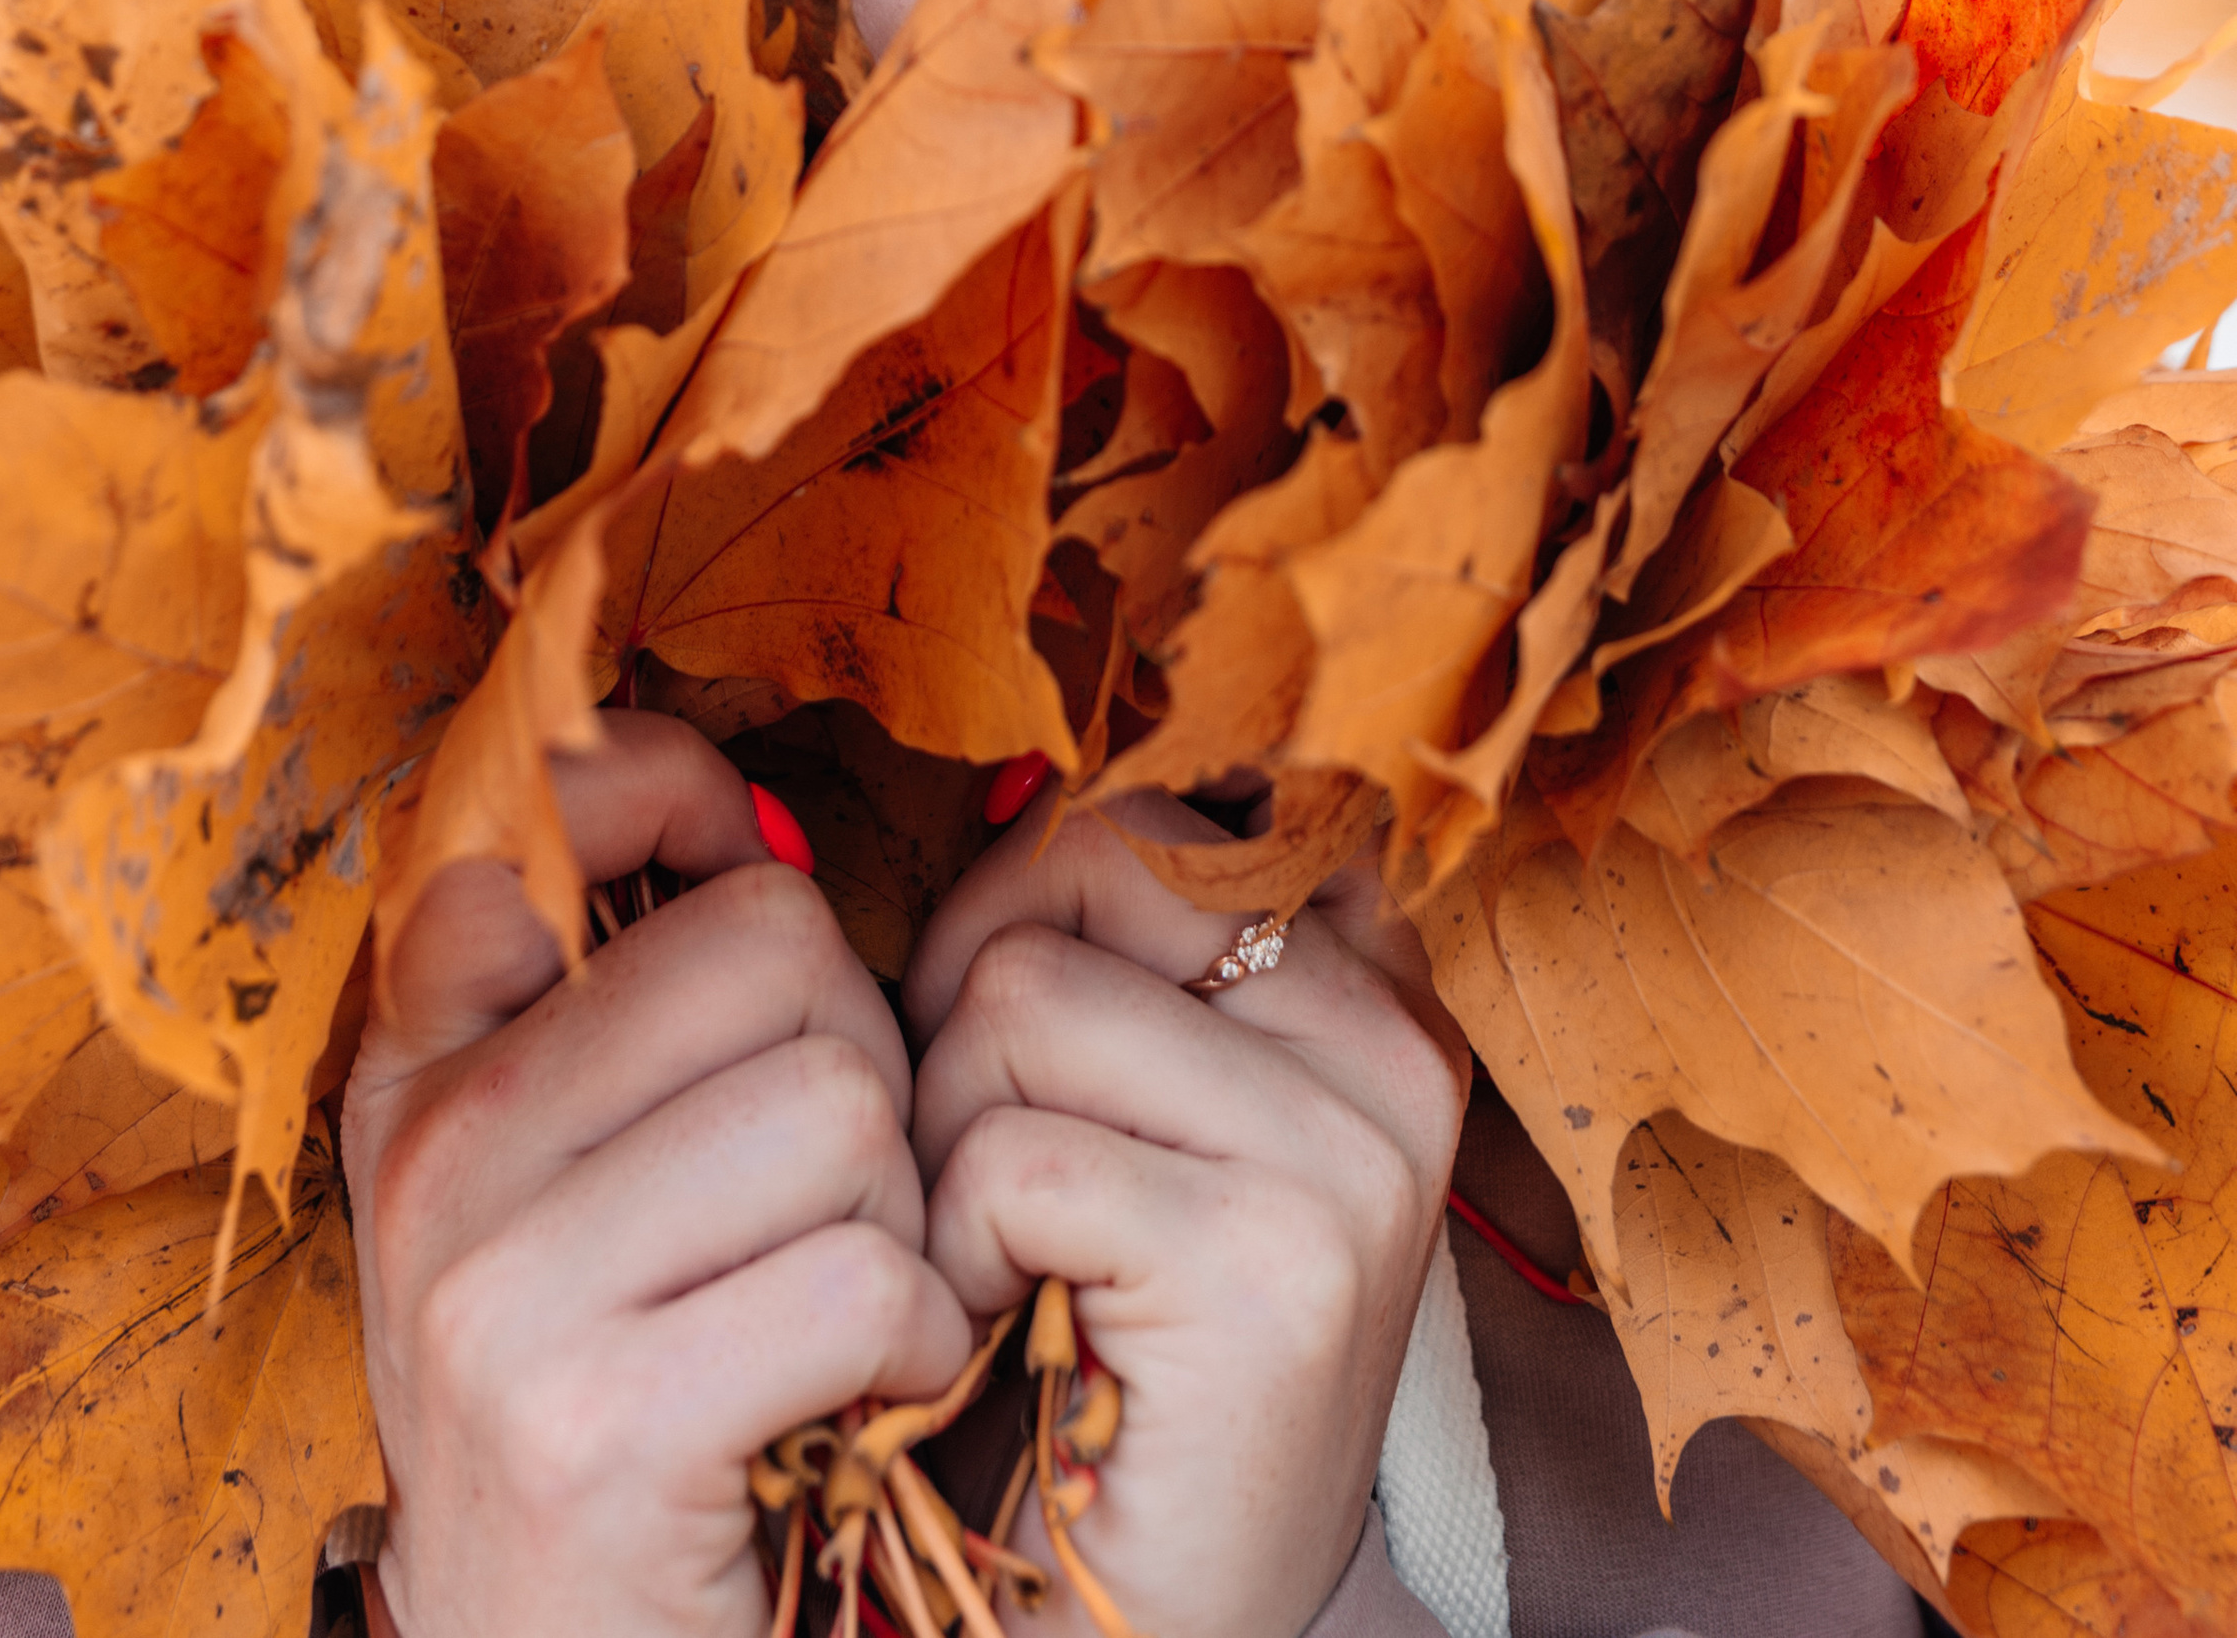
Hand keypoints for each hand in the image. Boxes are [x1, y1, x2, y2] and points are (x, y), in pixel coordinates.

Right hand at [341, 713, 973, 1637]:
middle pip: (768, 949)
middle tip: (831, 1203)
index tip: (747, 864)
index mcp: (413, 1087)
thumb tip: (764, 824)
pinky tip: (869, 1407)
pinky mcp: (598, 1430)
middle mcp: (430, 1165)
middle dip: (857, 1061)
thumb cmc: (624, 1437)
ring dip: (898, 1218)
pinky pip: (867, 1276)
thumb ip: (633, 1019)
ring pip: (839, 1102)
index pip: (526, 825)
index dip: (668, 794)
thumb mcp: (567, 1206)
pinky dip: (920, 1346)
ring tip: (844, 1316)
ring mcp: (499, 1296)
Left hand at [903, 793, 1466, 1637]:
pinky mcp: (1276, 1264)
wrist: (1148, 1625)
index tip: (1010, 1054)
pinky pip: (1008, 1158)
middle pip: (1075, 872)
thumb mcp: (1135, 1101)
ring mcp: (1352, 1154)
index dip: (1020, 912)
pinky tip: (1017, 1332)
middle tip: (993, 1174)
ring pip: (1016, 1001)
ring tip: (1011, 1257)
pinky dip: (959, 1254)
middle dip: (968, 1008)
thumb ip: (1108, 941)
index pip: (1139, 813)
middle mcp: (1392, 1046)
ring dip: (949, 1138)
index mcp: (1371, 982)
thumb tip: (1009, 786)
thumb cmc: (1102, 1345)